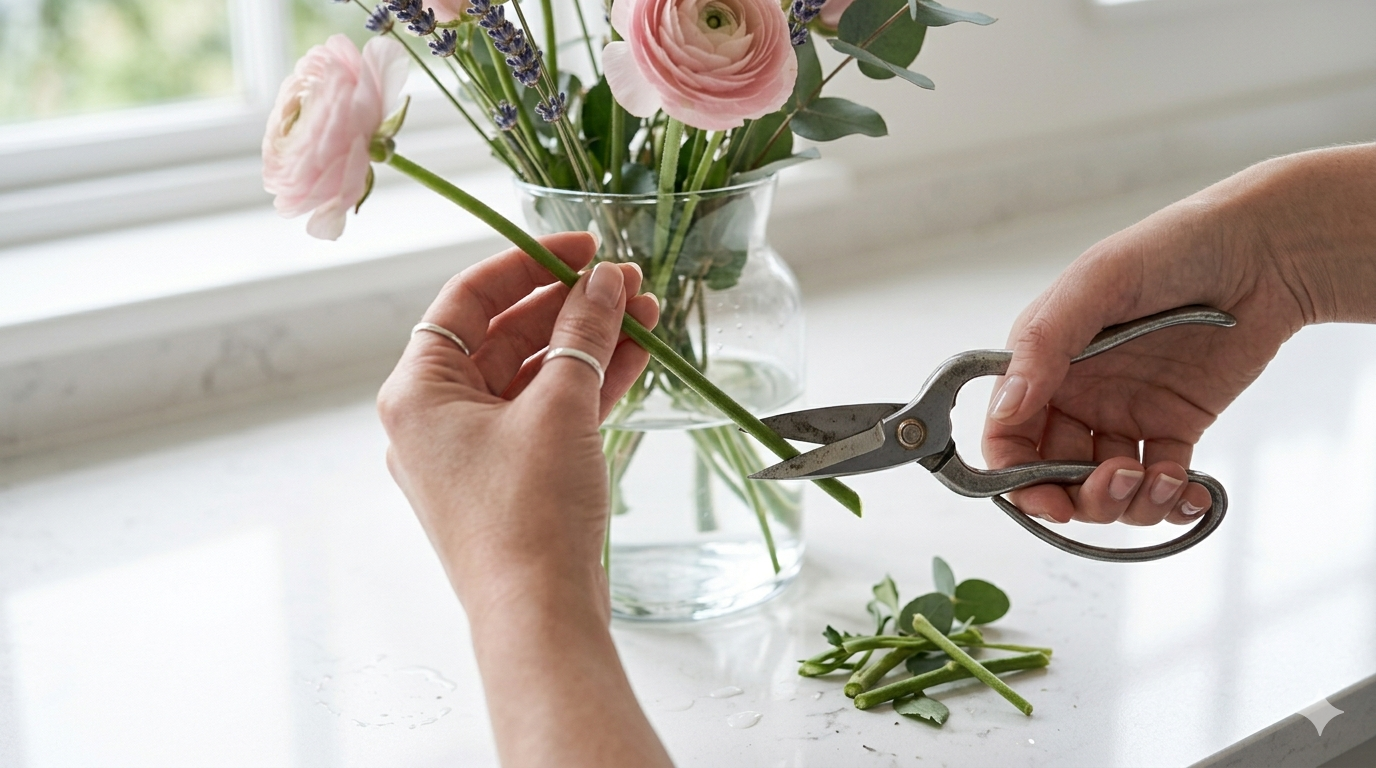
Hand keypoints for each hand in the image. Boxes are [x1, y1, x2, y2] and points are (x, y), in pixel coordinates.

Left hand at [377, 232, 672, 767]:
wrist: (540, 617)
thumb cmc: (530, 512)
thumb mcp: (560, 406)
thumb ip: (585, 332)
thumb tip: (607, 280)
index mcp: (418, 391)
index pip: (469, 298)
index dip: (530, 263)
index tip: (585, 247)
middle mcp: (434, 417)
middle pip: (504, 335)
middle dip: (571, 306)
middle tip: (628, 283)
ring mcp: (471, 451)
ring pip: (532, 375)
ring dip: (588, 344)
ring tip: (646, 314)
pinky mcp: (508, 480)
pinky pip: (544, 414)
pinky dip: (585, 387)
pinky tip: (634, 357)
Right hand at [980, 170, 1305, 525]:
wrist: (1264, 251)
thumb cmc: (1173, 247)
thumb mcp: (1098, 281)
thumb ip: (1045, 343)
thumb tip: (1006, 406)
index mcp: (1044, 362)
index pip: (1008, 436)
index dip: (1016, 477)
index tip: (1046, 498)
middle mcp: (1077, 394)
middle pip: (1053, 475)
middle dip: (1080, 496)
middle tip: (1119, 480)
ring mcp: (1125, 413)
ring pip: (1106, 488)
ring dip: (1129, 503)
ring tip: (1162, 480)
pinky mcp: (1174, 425)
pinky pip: (1160, 483)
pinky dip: (1171, 502)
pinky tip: (1189, 491)